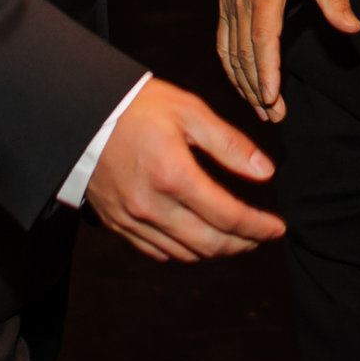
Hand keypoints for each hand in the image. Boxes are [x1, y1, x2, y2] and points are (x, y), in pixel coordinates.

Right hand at [84, 78, 283, 261]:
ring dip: (217, 251)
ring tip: (237, 239)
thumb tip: (265, 172)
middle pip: (209, 244)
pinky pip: (157, 251)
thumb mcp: (189, 111)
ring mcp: (132, 219)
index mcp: (173, 174)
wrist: (81, 114)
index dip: (258, 227)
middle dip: (243, 245)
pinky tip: (199, 239)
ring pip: (185, 253)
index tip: (278, 227)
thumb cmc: (138, 107)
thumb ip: (229, 144)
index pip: (228, 216)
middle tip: (261, 236)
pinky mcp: (117, 224)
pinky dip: (185, 252)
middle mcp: (151, 205)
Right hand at [216, 0, 359, 122]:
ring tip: (262, 111)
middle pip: (246, 50)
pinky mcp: (223, 8)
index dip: (266, 68)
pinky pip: (223, 44)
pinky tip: (243, 89)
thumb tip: (353, 27)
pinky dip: (231, 70)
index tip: (272, 96)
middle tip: (274, 115)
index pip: (264, 34)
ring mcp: (228, 2)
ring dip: (244, 84)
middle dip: (257, 86)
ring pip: (230, 51)